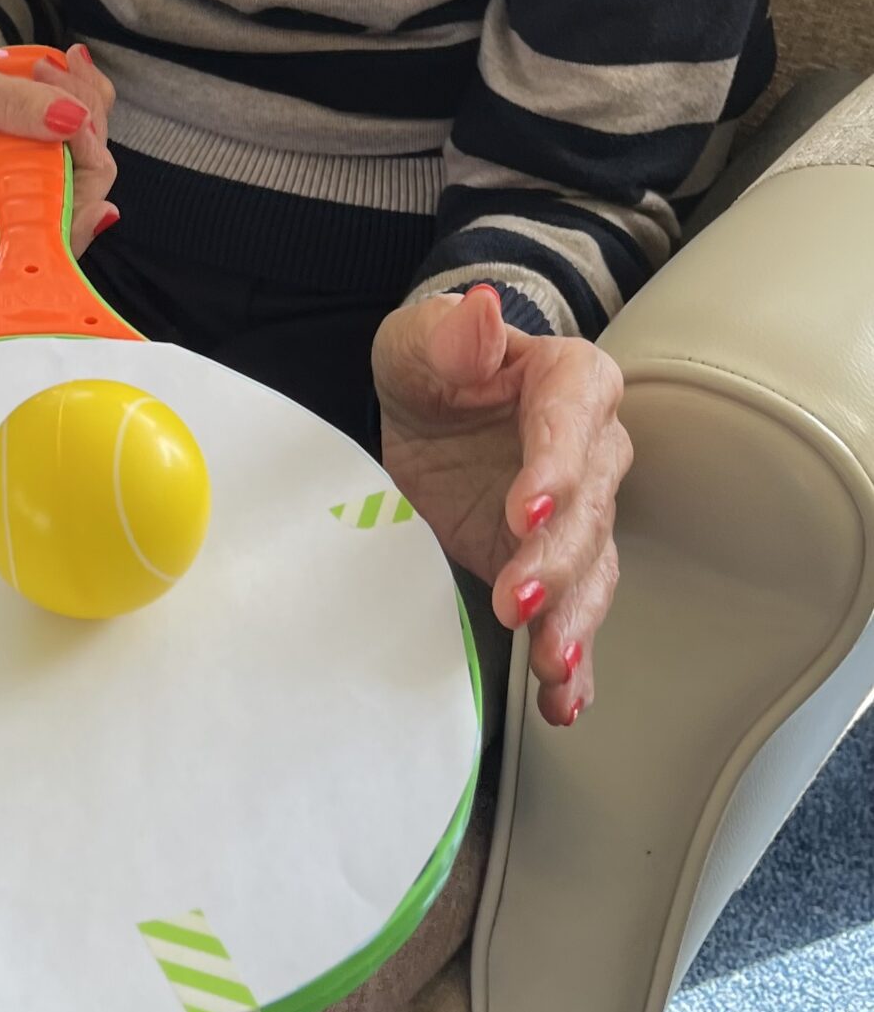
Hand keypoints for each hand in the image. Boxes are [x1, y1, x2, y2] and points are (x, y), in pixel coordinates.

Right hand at [0, 11, 117, 265]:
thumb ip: (9, 99)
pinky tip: (65, 80)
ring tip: (64, 70)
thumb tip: (71, 122)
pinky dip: (73, 122)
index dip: (58, 232)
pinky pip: (55, 161)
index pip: (1, 242)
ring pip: (59, 181)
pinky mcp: (3, 171)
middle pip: (41, 210)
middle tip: (78, 90)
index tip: (102, 202)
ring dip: (80, 126)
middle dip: (80, 152)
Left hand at [371, 285, 630, 725]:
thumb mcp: (420, 341)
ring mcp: (577, 519)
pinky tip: (564, 701)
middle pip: (588, 510)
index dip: (556, 467)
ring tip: (553, 665)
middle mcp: (590, 453)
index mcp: (569, 382)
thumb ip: (450, 334)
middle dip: (556, 559)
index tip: (526, 508)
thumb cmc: (435, 366)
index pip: (574, 421)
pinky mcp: (552, 570)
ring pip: (590, 572)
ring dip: (574, 621)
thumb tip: (479, 311)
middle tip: (518, 597)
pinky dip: (574, 664)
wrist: (432, 412)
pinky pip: (573, 617)